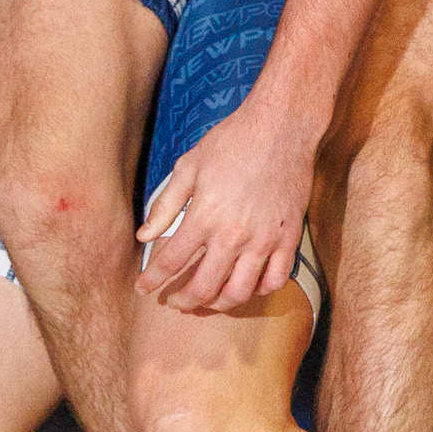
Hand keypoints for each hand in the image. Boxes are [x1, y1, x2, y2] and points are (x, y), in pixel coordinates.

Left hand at [136, 101, 314, 311]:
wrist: (281, 127)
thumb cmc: (232, 141)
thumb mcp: (189, 166)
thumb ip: (164, 205)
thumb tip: (143, 236)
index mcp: (205, 216)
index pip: (170, 262)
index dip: (152, 280)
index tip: (143, 288)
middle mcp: (234, 234)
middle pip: (203, 287)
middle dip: (183, 301)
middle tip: (174, 302)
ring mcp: (264, 239)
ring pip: (240, 293)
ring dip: (219, 304)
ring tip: (208, 300)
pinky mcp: (289, 237)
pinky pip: (275, 280)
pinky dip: (259, 291)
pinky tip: (246, 285)